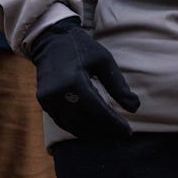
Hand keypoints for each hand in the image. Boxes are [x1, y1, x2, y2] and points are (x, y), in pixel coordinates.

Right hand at [29, 17, 139, 139]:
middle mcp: (58, 94)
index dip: (113, 124)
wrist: (50, 41)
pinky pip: (63, 121)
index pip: (97, 110)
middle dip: (105, 131)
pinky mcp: (44, 103)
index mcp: (74, 81)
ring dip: (92, 133)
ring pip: (73, 125)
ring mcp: (48, 100)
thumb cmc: (81, 48)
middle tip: (121, 136)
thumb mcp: (104, 61)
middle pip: (85, 121)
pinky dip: (78, 128)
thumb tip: (134, 108)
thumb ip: (118, 85)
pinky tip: (93, 129)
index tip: (128, 132)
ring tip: (110, 135)